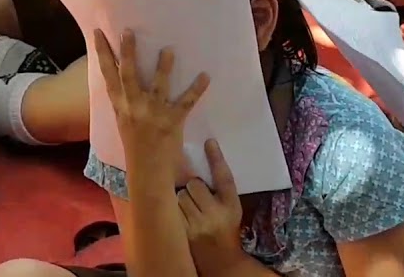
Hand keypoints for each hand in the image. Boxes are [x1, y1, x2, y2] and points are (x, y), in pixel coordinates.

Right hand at [94, 29, 209, 169]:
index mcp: (121, 106)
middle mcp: (134, 107)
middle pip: (129, 74)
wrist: (147, 171)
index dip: (103, 54)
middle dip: (128, 52)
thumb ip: (125, 99)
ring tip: (169, 50)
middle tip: (128, 31)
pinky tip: (205, 76)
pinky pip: (186, 102)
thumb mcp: (124, 120)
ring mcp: (154, 113)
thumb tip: (124, 77)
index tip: (98, 33)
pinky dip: (197, 89)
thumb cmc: (135, 145)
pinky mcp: (172, 121)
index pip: (108, 75)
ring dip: (164, 67)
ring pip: (158, 85)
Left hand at [179, 140, 246, 274]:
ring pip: (180, 194)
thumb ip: (218, 189)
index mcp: (232, 206)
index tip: (209, 142)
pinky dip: (173, 210)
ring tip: (189, 209)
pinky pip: (172, 209)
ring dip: (181, 198)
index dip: (216, 158)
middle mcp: (217, 214)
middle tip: (196, 198)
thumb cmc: (224, 229)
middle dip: (192, 187)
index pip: (224, 178)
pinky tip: (180, 217)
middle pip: (194, 184)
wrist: (222, 262)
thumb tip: (202, 159)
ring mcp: (199, 224)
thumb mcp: (230, 209)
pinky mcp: (184, 233)